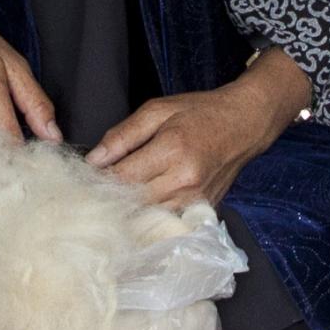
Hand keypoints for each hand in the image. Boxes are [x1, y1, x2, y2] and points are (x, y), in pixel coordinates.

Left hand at [87, 50, 310, 206]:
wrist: (245, 124)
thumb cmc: (201, 112)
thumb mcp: (158, 109)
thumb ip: (123, 135)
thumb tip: (93, 160)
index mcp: (172, 150)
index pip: (121, 177)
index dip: (98, 180)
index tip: (84, 179)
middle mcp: (184, 180)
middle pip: (132, 202)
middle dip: (110, 198)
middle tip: (94, 192)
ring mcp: (195, 199)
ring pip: (148, 217)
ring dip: (129, 210)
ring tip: (117, 198)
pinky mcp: (203, 209)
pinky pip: (167, 220)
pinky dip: (150, 216)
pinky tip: (141, 207)